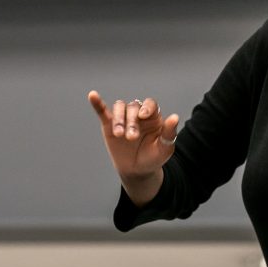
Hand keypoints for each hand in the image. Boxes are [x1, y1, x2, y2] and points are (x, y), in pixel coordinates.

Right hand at [87, 90, 179, 205]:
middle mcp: (138, 114)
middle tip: (131, 138)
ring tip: (119, 134)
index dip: (146, 107)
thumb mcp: (165, 148)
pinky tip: (92, 95)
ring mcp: (123, 118)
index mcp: (153, 117)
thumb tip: (175, 117)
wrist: (138, 171)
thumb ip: (169, 133)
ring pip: (119, 108)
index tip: (143, 116)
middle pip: (133, 108)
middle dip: (131, 122)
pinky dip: (97, 103)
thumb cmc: (154, 158)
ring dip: (119, 119)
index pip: (150, 104)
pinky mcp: (109, 125)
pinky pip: (103, 111)